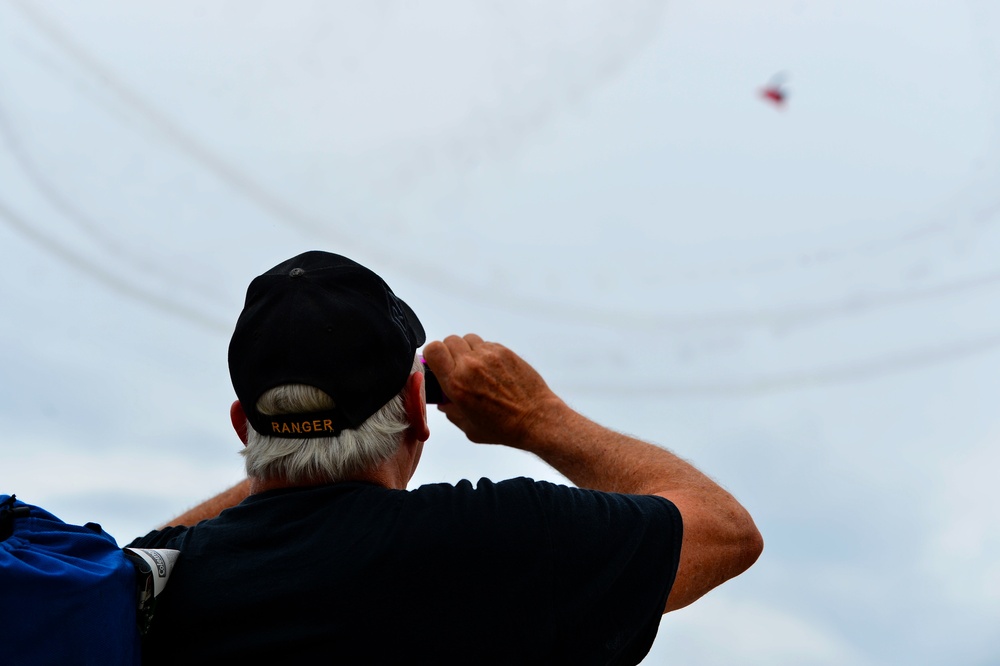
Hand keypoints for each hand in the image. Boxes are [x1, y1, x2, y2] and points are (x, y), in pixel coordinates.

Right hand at [422, 334, 562, 446]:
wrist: (536, 419)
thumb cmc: (504, 427)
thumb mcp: (469, 427)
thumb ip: (451, 412)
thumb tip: (443, 403)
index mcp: (456, 384)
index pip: (433, 350)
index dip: (432, 355)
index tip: (436, 363)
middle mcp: (470, 366)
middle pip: (449, 341)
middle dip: (449, 352)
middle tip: (456, 366)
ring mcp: (489, 356)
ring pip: (468, 339)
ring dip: (467, 350)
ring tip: (474, 366)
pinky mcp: (505, 352)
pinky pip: (486, 344)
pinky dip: (484, 353)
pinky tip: (492, 369)